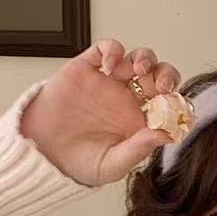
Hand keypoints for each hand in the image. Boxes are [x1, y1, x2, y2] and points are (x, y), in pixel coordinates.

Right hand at [20, 40, 184, 187]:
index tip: (177, 107)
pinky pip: (105, 49)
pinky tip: (110, 66)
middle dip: (166, 75)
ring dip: (145, 59)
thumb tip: (166, 135)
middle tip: (163, 86)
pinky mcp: (86, 70)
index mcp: (137, 122)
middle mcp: (125, 99)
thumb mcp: (111, 165)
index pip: (167, 104)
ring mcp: (107, 83)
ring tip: (138, 71)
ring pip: (136, 59)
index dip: (176, 101)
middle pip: (157, 76)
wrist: (39, 154)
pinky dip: (112, 51)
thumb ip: (138, 150)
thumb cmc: (75, 163)